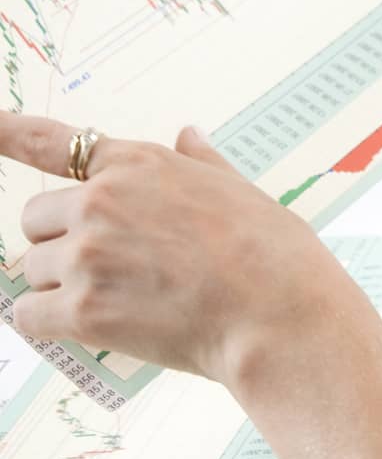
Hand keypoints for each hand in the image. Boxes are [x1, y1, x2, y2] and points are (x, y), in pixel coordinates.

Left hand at [6, 114, 381, 458]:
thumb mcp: (238, 188)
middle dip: (57, 242)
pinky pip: (27, 314)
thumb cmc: (271, 251)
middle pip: (35, 220)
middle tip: (102, 267)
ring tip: (114, 302)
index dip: (9, 132)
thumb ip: (200, 161)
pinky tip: (80, 326)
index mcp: (137, 163)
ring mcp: (87, 255)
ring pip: (31, 269)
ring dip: (57, 286)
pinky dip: (45, 322)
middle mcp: (101, 201)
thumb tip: (188, 135)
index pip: (53, 141)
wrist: (277, 313)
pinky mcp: (82, 311)